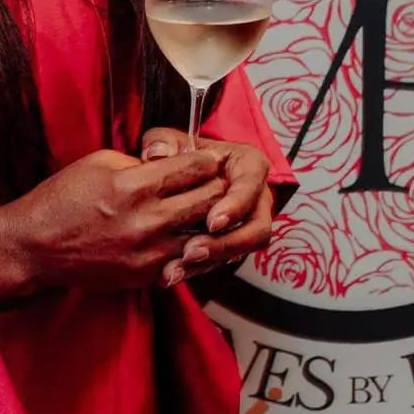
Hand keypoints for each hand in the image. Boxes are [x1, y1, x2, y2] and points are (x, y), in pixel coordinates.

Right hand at [6, 147, 228, 294]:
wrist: (35, 247)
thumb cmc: (62, 199)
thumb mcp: (99, 162)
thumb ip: (140, 162)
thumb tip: (170, 161)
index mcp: (135, 185)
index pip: (195, 168)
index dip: (206, 160)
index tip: (208, 159)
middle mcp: (147, 220)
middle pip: (209, 200)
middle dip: (217, 187)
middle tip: (218, 182)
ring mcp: (149, 252)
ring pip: (205, 234)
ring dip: (210, 221)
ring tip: (210, 211)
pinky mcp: (146, 275)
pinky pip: (185, 260)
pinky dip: (193, 247)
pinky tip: (190, 236)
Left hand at [139, 128, 273, 286]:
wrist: (180, 177)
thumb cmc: (181, 155)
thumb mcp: (169, 140)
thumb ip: (161, 143)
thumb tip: (156, 154)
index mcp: (248, 165)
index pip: (252, 183)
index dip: (236, 205)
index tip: (213, 220)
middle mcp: (255, 196)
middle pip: (256, 227)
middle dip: (225, 243)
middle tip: (192, 251)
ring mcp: (246, 222)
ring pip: (243, 250)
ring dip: (213, 260)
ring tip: (179, 266)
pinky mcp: (231, 243)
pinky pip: (223, 260)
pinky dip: (198, 270)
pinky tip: (171, 273)